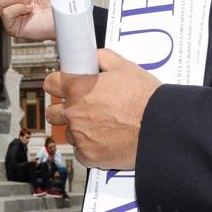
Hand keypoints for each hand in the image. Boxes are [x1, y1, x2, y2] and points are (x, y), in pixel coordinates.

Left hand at [43, 49, 159, 169]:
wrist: (161, 127)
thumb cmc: (145, 98)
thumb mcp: (125, 67)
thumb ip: (102, 58)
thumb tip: (91, 56)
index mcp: (79, 88)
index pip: (50, 83)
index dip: (56, 84)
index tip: (60, 87)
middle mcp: (75, 112)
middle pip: (52, 112)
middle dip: (63, 109)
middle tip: (80, 108)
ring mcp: (80, 136)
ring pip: (68, 133)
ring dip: (78, 129)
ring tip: (99, 126)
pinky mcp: (89, 155)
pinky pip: (80, 152)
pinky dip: (89, 148)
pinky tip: (103, 141)